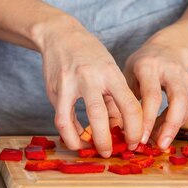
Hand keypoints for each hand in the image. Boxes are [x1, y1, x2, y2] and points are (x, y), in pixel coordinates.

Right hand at [40, 18, 142, 156]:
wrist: (60, 35)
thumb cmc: (90, 54)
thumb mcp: (109, 70)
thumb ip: (115, 97)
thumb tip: (120, 128)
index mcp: (110, 74)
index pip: (129, 106)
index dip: (134, 129)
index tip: (134, 142)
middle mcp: (89, 78)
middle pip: (99, 116)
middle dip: (105, 141)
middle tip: (110, 152)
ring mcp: (67, 84)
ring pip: (70, 120)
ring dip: (80, 141)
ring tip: (88, 149)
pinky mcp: (53, 90)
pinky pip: (60, 118)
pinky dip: (68, 131)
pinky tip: (76, 136)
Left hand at [124, 41, 187, 149]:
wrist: (169, 47)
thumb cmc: (142, 63)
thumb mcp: (127, 73)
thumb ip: (123, 96)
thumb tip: (114, 128)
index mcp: (149, 66)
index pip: (152, 95)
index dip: (147, 118)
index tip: (139, 137)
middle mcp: (170, 71)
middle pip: (177, 101)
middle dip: (168, 126)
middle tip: (159, 146)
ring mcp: (185, 78)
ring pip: (185, 107)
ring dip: (173, 128)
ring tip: (159, 144)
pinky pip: (187, 109)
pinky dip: (175, 122)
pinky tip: (163, 133)